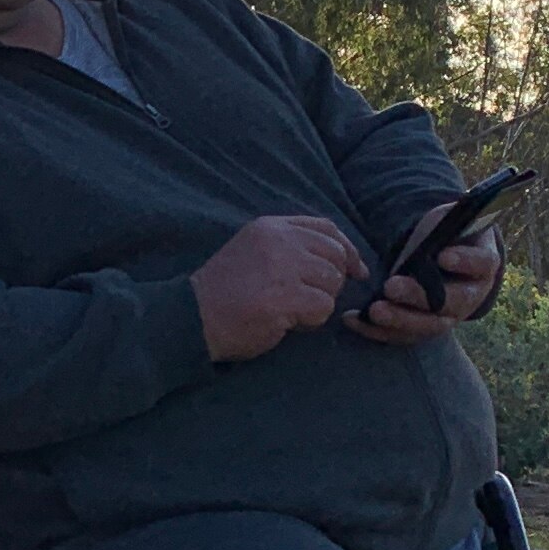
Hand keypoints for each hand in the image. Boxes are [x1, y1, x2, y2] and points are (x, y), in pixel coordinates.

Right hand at [192, 213, 365, 361]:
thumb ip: (290, 247)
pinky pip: (323, 307)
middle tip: (308, 298)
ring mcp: (281, 268)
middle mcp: (278, 241)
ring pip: (332, 283)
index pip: (326, 228)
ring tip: (291, 310)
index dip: (347, 249)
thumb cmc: (225, 291)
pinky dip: (312, 320)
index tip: (355, 270)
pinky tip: (287, 322)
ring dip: (319, 302)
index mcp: (271, 227)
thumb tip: (344, 261)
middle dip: (331, 281)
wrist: (193, 317)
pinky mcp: (283, 297)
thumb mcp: (254, 252)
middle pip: (335, 255)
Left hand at [351, 201, 499, 345]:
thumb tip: (440, 225)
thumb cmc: (449, 235)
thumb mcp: (452, 223)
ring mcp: (449, 316)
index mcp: (483, 265)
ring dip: (399, 320)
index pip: (481, 264)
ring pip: (428, 326)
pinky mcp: (424, 328)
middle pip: (451, 303)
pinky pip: (404, 336)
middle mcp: (471, 296)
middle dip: (419, 297)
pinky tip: (354, 320)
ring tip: (373, 310)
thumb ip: (449, 224)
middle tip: (391, 286)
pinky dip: (377, 331)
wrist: (444, 257)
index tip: (443, 256)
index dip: (465, 262)